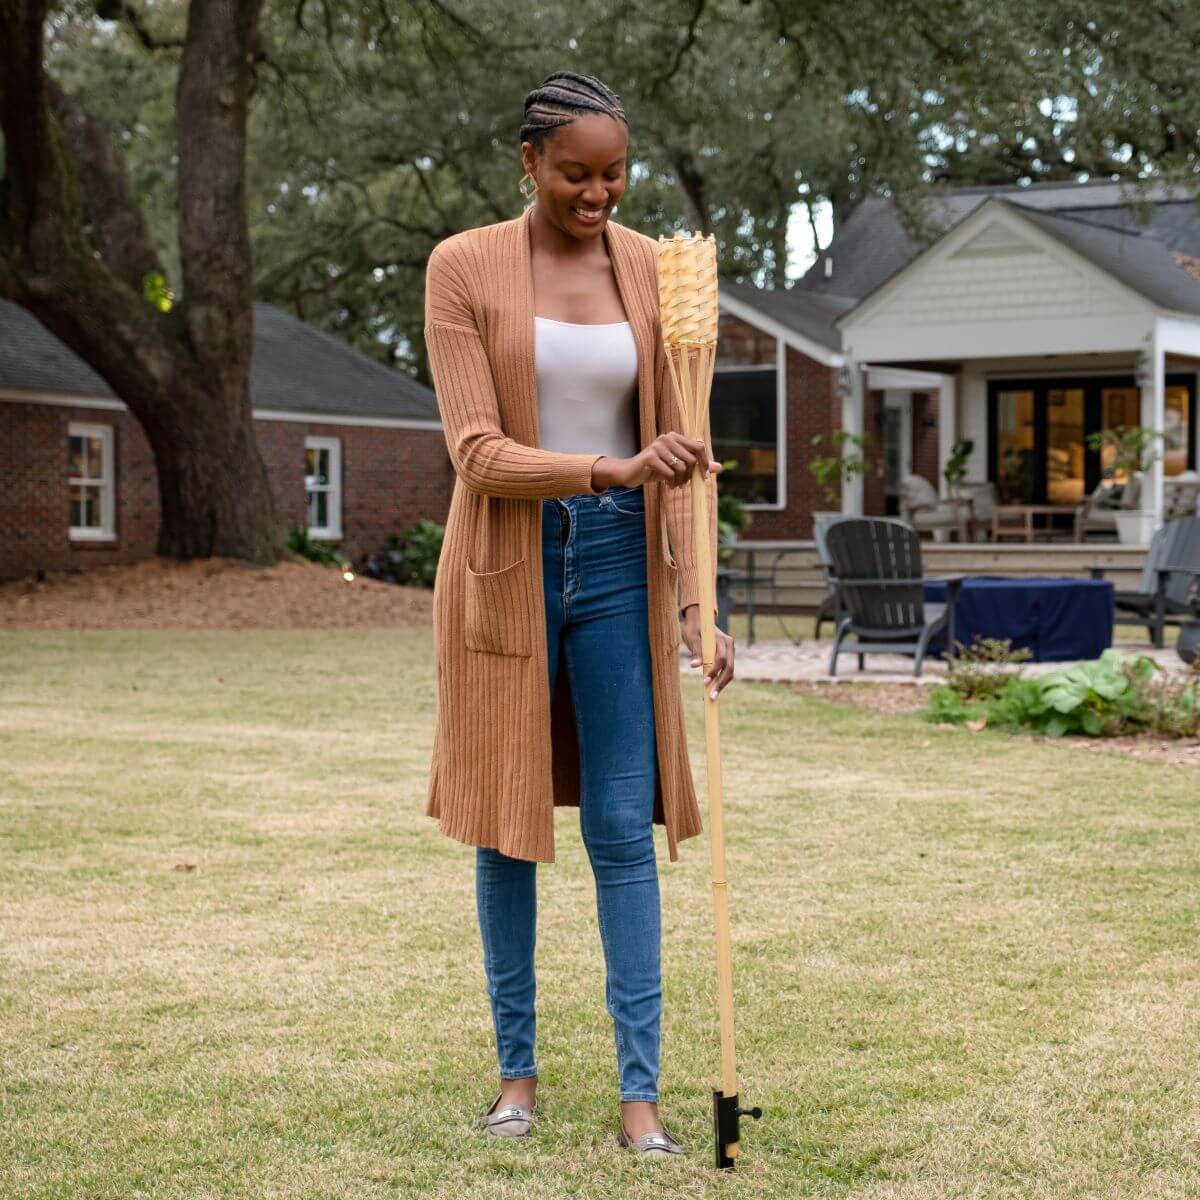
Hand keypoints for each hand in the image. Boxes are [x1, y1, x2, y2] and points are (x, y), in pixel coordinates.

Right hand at [591, 435, 721, 490]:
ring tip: (674, 485)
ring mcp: (658, 446)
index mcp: (675, 437)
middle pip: (691, 459)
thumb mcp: (678, 467)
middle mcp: (667, 438)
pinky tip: (666, 485)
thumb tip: (719, 468)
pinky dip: (670, 482)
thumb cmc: (656, 469)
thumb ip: (697, 465)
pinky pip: (670, 472)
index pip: (699, 447)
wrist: (631, 473)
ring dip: (680, 481)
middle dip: (689, 476)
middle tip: (682, 484)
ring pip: (682, 467)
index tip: (704, 478)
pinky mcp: (650, 456)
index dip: (705, 463)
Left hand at [680, 604, 734, 699]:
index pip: (721, 659)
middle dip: (721, 683)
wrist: (700, 620)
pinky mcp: (726, 657)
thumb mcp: (692, 636)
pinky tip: (711, 691)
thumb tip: (694, 666)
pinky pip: (725, 671)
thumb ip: (695, 650)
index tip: (705, 682)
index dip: (714, 671)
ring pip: (729, 672)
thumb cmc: (694, 627)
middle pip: (729, 668)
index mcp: (723, 640)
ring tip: (711, 697)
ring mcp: (730, 652)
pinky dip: (720, 681)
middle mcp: (729, 646)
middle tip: (711, 697)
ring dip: (721, 685)